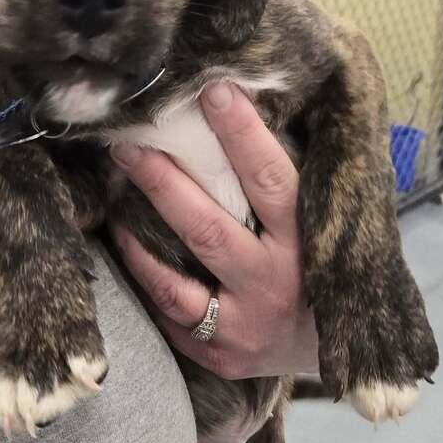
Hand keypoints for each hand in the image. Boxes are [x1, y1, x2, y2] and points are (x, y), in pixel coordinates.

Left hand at [111, 82, 317, 379]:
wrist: (328, 352)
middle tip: (127, 142)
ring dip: (138, 233)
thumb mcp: (322, 225)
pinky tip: (124, 243)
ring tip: (114, 191)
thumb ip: (291, 181)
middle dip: (163, 181)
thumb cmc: (319, 268)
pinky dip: (144, 275)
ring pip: (177, 278)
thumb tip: (250, 109)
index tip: (214, 90)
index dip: (242, 135)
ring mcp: (244, 324)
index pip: (272, 180)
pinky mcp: (219, 353)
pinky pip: (169, 311)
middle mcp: (274, 284)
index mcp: (307, 243)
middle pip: (209, 228)